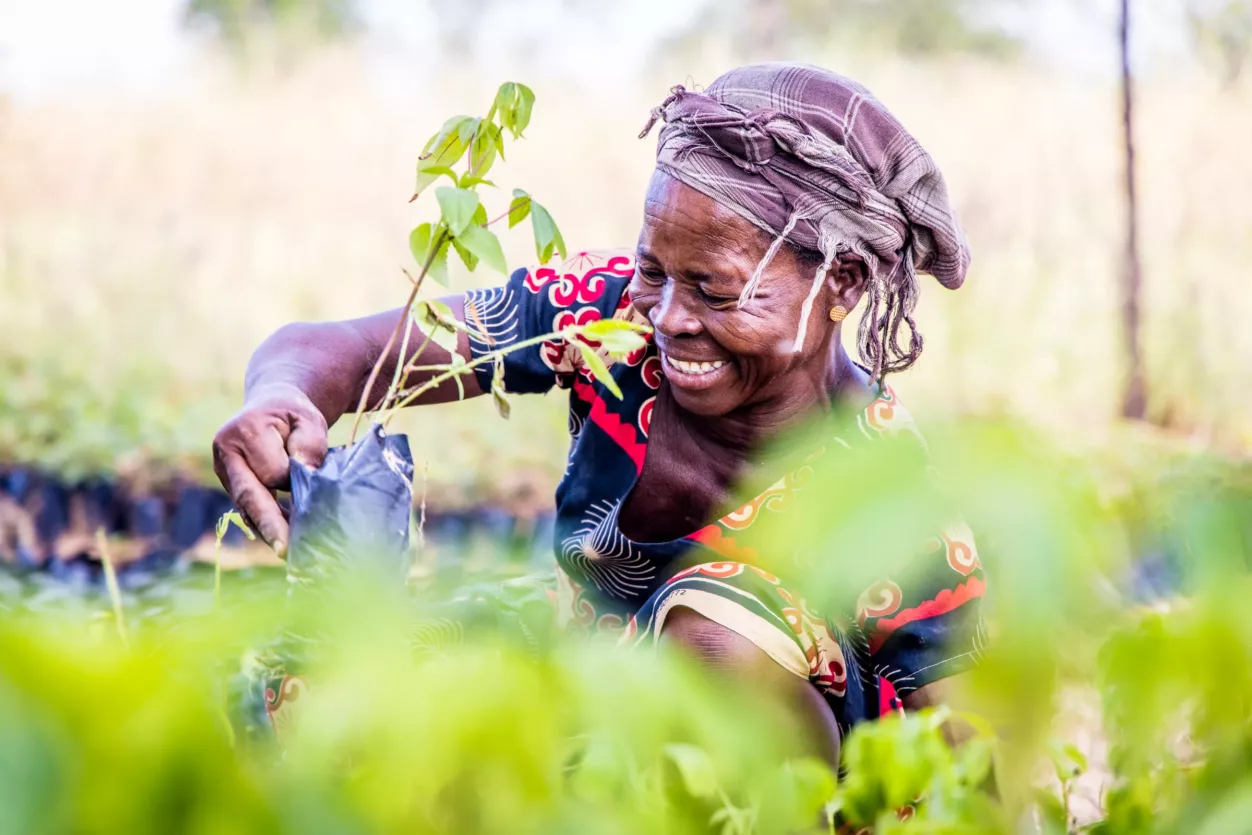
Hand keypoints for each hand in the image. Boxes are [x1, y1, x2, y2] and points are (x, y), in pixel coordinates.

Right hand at [212, 385, 327, 555]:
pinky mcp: (229, 485)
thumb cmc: (293, 416)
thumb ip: (309, 445)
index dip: (293, 480)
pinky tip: (284, 537)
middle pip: (249, 495)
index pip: (271, 471)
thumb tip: (304, 475)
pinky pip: (247, 510)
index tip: (310, 478)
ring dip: (268, 530)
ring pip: (246, 508)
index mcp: (245, 431)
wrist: (270, 407)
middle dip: (269, 525)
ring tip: (290, 551)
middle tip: (285, 550)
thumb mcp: (309, 420)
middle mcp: (225, 453)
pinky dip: (265, 525)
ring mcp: (223, 471)